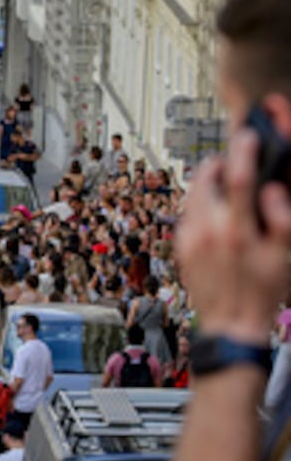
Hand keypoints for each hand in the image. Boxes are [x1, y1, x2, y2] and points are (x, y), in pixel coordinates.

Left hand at [177, 129, 290, 342]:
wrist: (231, 323)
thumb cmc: (261, 291)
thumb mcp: (283, 257)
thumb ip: (282, 219)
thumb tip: (271, 191)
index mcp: (237, 231)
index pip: (239, 178)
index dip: (244, 151)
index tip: (248, 136)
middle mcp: (208, 231)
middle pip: (205, 179)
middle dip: (218, 163)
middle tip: (232, 160)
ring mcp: (189, 239)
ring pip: (193, 195)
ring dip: (207, 183)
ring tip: (225, 185)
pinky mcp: (180, 247)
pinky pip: (187, 215)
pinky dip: (200, 205)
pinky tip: (216, 213)